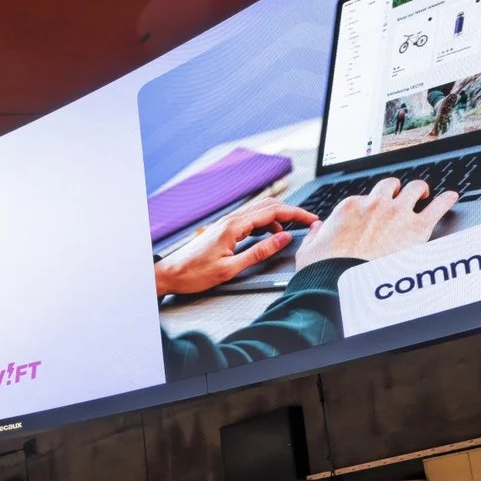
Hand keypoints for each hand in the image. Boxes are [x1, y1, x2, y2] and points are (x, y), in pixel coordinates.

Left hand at [154, 199, 318, 297]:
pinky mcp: (224, 229)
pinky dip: (265, 224)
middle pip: (268, 206)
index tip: (311, 219)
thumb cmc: (193, 273)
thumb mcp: (230, 268)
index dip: (295, 214)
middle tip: (308, 221)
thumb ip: (259, 252)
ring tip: (291, 231)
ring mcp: (226, 223)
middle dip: (291, 212)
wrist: (169, 274)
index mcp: (233, 226)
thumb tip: (282, 239)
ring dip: (278, 218)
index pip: (272, 212)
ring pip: (259, 211)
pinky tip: (269, 235)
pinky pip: (250, 220)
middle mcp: (230, 220)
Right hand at [296, 178, 457, 266]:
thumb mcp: (309, 250)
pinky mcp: (417, 226)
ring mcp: (397, 213)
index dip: (370, 205)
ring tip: (424, 195)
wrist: (341, 282)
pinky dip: (447, 200)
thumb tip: (317, 230)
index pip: (365, 197)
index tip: (373, 212)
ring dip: (420, 191)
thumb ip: (315, 236)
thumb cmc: (324, 270)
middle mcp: (375, 204)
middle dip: (396, 191)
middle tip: (400, 198)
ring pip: (415, 188)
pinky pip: (439, 205)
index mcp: (350, 207)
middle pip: (391, 185)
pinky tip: (451, 198)